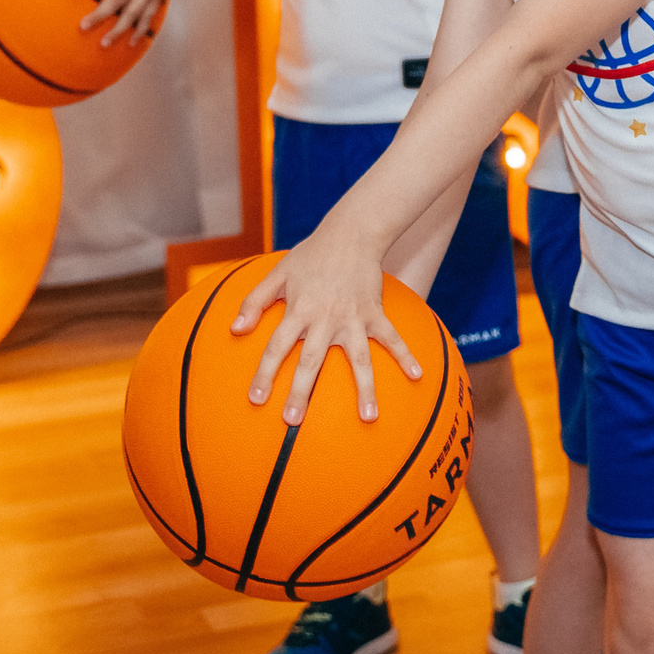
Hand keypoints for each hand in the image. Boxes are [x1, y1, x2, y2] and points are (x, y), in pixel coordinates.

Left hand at [235, 238, 424, 424]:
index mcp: (298, 310)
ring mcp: (353, 318)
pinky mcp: (374, 313)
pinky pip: (392, 338)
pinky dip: (406, 356)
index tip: (257, 399)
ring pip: (359, 359)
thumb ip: (255, 301)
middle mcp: (325, 319)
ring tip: (368, 417)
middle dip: (301, 392)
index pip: (276, 347)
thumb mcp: (277, 274)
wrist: (351, 233)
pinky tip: (417, 376)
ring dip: (364, 388)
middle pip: (311, 361)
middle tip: (293, 420)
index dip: (264, 374)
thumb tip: (236, 329)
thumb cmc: (311, 255)